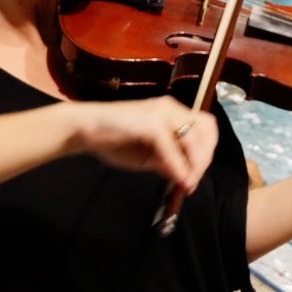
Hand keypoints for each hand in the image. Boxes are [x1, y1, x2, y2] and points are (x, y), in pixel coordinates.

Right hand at [71, 96, 217, 193]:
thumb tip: (186, 176)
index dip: (207, 151)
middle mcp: (171, 108)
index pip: (204, 127)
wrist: (84, 129)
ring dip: (195, 164)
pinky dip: (177, 166)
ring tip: (186, 183)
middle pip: (206, 129)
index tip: (196, 174)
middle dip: (204, 158)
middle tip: (193, 181)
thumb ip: (168, 161)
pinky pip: (172, 147)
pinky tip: (177, 179)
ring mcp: (162, 113)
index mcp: (172, 113)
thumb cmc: (112, 140)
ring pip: (194, 137)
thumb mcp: (148, 156)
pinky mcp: (151, 123)